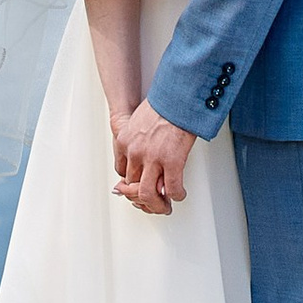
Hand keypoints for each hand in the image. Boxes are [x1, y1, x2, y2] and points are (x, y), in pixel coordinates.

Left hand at [114, 99, 196, 214]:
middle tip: (153, 202)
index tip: (138, 187)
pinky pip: (172, 189)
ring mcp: (153, 158)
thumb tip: (145, 154)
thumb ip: (138, 140)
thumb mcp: (140, 121)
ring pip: (147, 194)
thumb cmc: (164, 104)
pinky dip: (176, 196)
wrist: (178, 95)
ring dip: (156, 205)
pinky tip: (180, 194)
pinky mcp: (172, 161)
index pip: (122, 172)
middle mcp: (135, 152)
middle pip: (132, 186)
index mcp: (124, 141)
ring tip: (165, 206)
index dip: (131, 184)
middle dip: (143, 198)